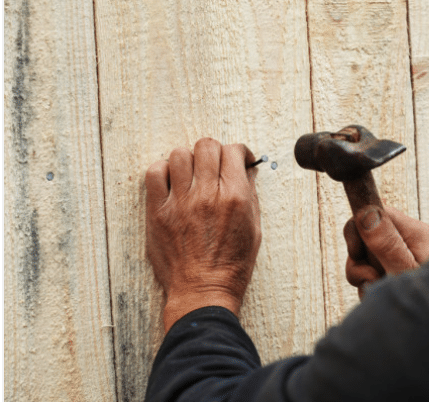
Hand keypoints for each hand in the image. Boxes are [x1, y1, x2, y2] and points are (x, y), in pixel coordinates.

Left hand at [145, 138, 261, 331]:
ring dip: (188, 160)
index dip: (237, 152)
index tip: (236, 159)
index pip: (233, 151)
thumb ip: (250, 196)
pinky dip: (162, 171)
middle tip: (214, 165)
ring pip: (179, 154)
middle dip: (213, 152)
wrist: (202, 292)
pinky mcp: (158, 212)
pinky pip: (153, 173)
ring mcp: (180, 202)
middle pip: (206, 146)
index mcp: (235, 197)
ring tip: (191, 175)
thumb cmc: (230, 267)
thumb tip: (246, 172)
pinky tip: (171, 183)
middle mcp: (207, 195)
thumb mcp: (254, 230)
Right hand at [344, 206, 428, 298]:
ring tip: (382, 294)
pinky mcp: (395, 275)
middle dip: (360, 262)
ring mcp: (401, 259)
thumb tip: (366, 211)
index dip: (359, 229)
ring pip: (364, 261)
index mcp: (415, 233)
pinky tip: (384, 300)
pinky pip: (371, 278)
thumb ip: (385, 244)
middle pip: (365, 238)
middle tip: (372, 280)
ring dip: (365, 281)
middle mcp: (408, 242)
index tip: (356, 252)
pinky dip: (372, 291)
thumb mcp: (404, 272)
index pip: (377, 212)